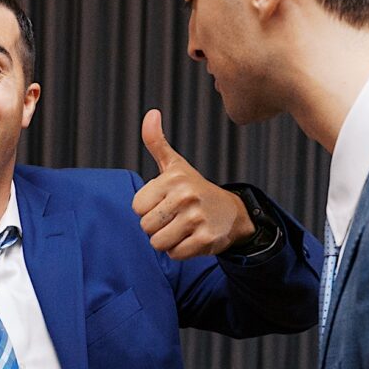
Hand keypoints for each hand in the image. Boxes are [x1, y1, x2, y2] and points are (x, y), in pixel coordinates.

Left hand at [132, 109, 255, 258]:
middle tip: (174, 217)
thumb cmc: (193, 189)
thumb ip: (156, 142)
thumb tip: (151, 113)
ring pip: (158, 243)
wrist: (231, 213)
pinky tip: (192, 238)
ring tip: (182, 228)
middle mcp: (185, 197)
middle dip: (157, 226)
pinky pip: (175, 254)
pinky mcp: (205, 240)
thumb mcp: (175, 166)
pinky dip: (180, 251)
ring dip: (167, 241)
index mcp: (173, 179)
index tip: (164, 202)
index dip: (148, 209)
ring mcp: (196, 219)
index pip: (137, 208)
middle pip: (146, 227)